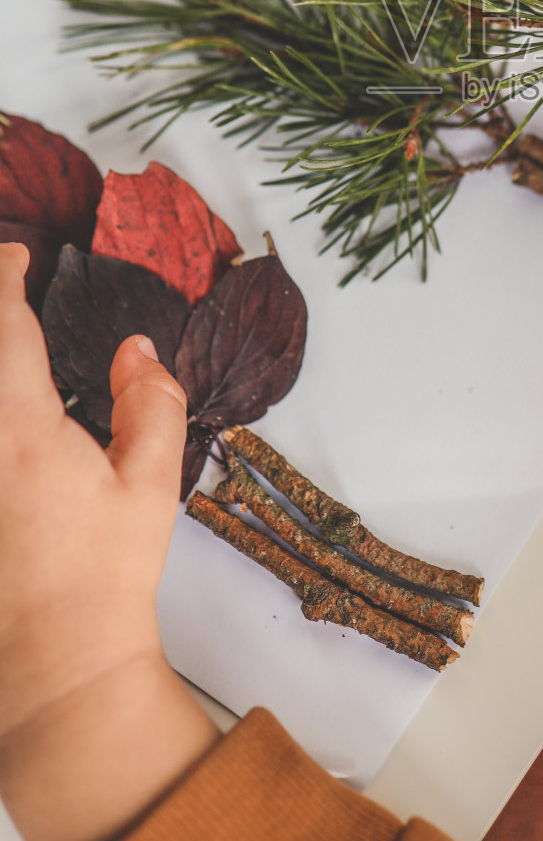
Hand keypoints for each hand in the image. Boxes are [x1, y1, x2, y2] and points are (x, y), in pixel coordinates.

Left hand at [0, 243, 218, 840]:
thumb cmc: (104, 578)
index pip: (5, 327)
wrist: (55, 663)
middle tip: (6, 289)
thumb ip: (150, 403)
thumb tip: (136, 351)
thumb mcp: (150, 485)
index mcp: (23, 432)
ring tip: (14, 353)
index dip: (6, 277)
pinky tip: (12, 413)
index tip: (18, 255)